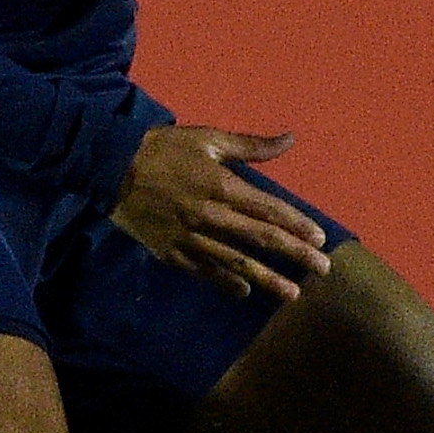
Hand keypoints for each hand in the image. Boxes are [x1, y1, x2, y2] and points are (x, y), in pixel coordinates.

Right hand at [111, 125, 330, 302]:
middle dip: (295, 255)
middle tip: (322, 269)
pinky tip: (245, 292)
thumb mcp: (208, 138)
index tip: (321, 239)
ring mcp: (191, 238)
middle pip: (261, 240)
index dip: (298, 225)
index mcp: (223, 186)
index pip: (270, 210)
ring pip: (237, 263)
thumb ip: (252, 146)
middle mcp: (212, 216)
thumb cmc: (165, 149)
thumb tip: (290, 139)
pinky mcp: (172, 252)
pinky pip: (204, 272)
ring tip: (293, 294)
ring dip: (268, 279)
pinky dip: (225, 283)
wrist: (111, 168)